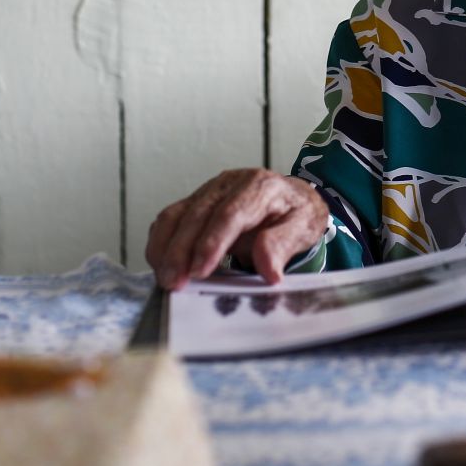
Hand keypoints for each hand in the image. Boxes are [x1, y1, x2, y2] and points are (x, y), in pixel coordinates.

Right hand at [145, 169, 329, 290]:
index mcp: (260, 186)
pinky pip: (170, 218)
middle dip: (181, 251)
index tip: (200, 271)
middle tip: (174, 282)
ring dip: (165, 248)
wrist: (292, 197)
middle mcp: (230, 183)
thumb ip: (283, 245)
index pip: (230, 213)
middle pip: (197, 215)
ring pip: (177, 215)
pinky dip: (161, 241)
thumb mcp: (304, 227)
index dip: (212, 242)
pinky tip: (161, 264)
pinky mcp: (196, 201)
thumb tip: (269, 270)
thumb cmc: (297, 213)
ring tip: (165, 278)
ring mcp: (209, 190)